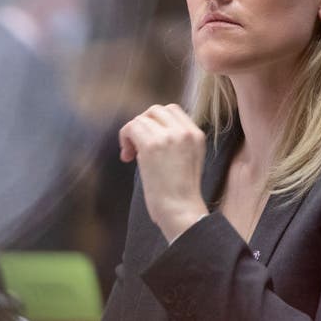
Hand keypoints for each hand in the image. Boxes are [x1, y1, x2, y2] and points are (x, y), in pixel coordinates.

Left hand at [119, 104, 208, 241]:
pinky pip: (131, 127)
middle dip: (143, 124)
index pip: (172, 111)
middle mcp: (185, 131)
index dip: (156, 122)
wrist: (181, 211)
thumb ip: (176, 142)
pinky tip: (127, 156)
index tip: (150, 141)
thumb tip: (150, 132)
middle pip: (156, 110)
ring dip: (131, 133)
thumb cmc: (181, 194)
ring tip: (131, 155)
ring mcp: (169, 136)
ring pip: (142, 118)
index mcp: (196, 135)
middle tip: (137, 147)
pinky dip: (125, 138)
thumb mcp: (188, 159)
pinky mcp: (152, 145)